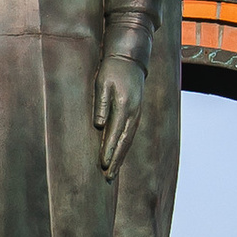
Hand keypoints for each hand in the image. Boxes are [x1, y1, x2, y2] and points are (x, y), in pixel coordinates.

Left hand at [97, 55, 145, 176]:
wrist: (130, 59)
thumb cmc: (112, 70)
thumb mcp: (102, 83)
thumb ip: (101, 105)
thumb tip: (99, 126)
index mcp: (124, 106)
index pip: (115, 134)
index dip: (109, 151)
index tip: (103, 165)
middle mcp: (133, 113)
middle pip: (125, 142)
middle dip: (116, 160)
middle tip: (108, 177)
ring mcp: (137, 113)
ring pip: (129, 140)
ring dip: (121, 157)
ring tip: (113, 172)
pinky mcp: (136, 113)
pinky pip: (130, 134)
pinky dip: (125, 147)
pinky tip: (119, 155)